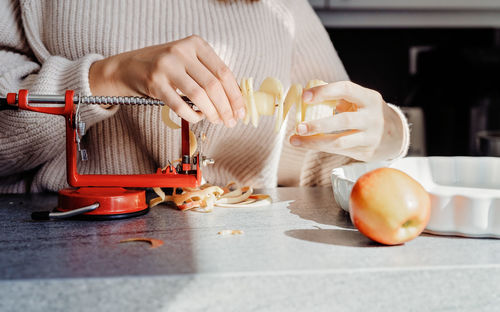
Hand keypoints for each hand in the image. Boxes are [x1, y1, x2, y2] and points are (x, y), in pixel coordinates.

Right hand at [89, 35, 244, 126]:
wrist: (129, 67)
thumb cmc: (165, 67)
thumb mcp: (188, 61)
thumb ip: (209, 73)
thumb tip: (236, 98)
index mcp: (196, 44)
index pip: (224, 72)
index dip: (235, 95)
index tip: (241, 111)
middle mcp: (181, 51)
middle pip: (214, 85)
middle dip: (226, 107)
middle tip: (231, 121)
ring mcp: (166, 66)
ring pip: (199, 95)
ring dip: (212, 113)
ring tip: (217, 121)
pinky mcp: (154, 82)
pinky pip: (180, 105)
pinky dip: (192, 116)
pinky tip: (198, 118)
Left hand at [289, 81, 403, 161]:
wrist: (397, 135)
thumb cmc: (368, 112)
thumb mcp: (360, 100)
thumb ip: (338, 97)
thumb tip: (307, 95)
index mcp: (369, 98)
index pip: (346, 90)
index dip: (324, 91)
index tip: (305, 97)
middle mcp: (372, 117)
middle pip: (343, 121)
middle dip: (318, 125)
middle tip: (299, 127)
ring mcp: (371, 137)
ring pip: (339, 142)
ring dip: (314, 142)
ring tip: (295, 140)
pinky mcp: (366, 152)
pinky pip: (340, 151)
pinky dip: (321, 147)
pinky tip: (307, 144)